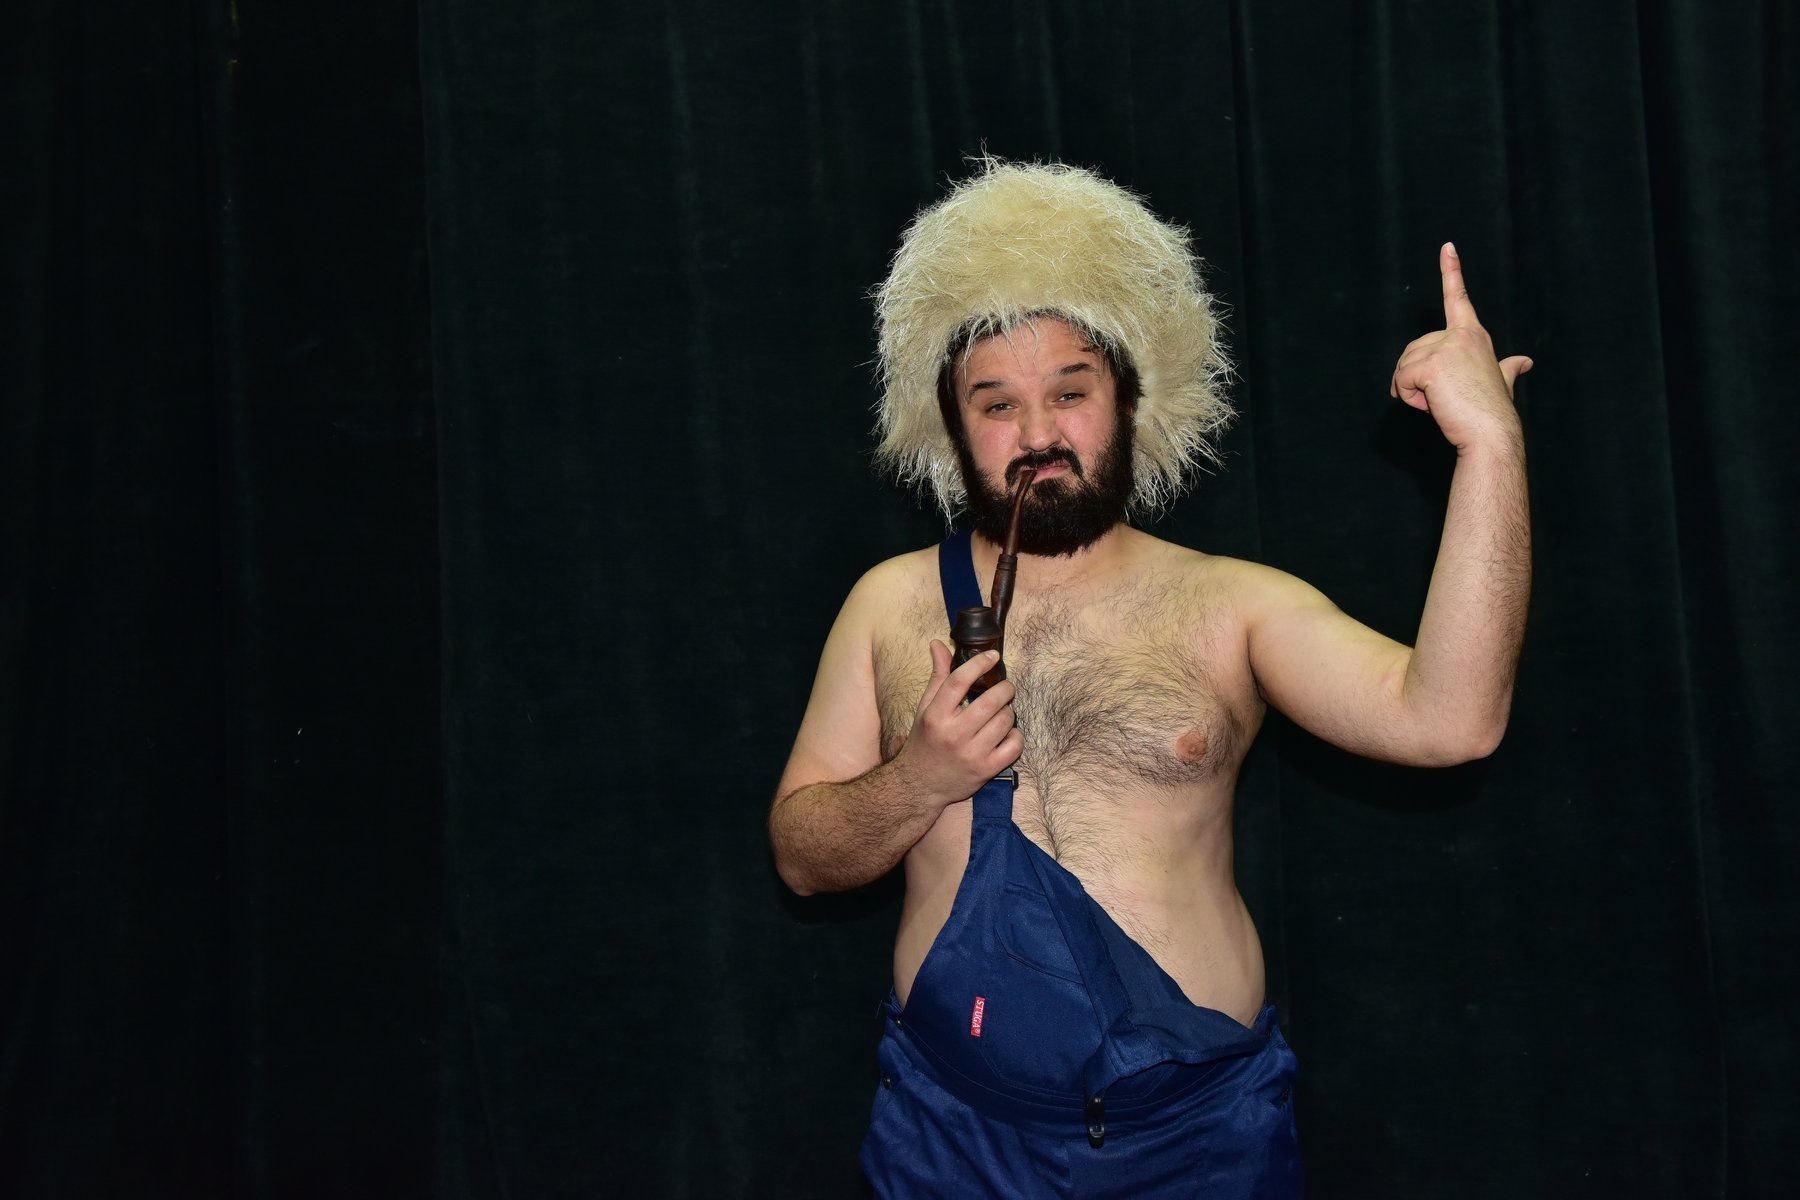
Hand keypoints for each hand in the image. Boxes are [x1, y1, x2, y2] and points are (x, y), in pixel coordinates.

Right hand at [894, 641, 1022, 804]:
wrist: (920, 785)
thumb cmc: (925, 741)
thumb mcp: (925, 708)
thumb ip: (937, 677)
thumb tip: (938, 644)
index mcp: (935, 716)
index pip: (958, 680)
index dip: (979, 663)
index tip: (992, 656)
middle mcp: (953, 734)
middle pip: (990, 700)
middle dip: (1005, 688)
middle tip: (1005, 688)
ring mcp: (971, 754)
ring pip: (1005, 721)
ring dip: (1009, 711)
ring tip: (1003, 712)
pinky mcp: (986, 770)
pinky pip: (1014, 746)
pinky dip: (1016, 735)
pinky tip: (1008, 733)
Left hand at [1389, 243, 1532, 451]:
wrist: (1492, 434)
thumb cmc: (1493, 411)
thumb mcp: (1501, 381)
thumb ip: (1508, 368)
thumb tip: (1525, 361)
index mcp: (1474, 335)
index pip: (1459, 298)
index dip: (1452, 270)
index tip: (1447, 246)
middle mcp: (1461, 335)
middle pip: (1413, 349)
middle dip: (1414, 378)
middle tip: (1441, 397)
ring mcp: (1447, 347)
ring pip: (1404, 366)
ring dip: (1412, 391)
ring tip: (1441, 402)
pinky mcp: (1431, 364)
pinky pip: (1402, 380)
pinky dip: (1409, 398)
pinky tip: (1432, 405)